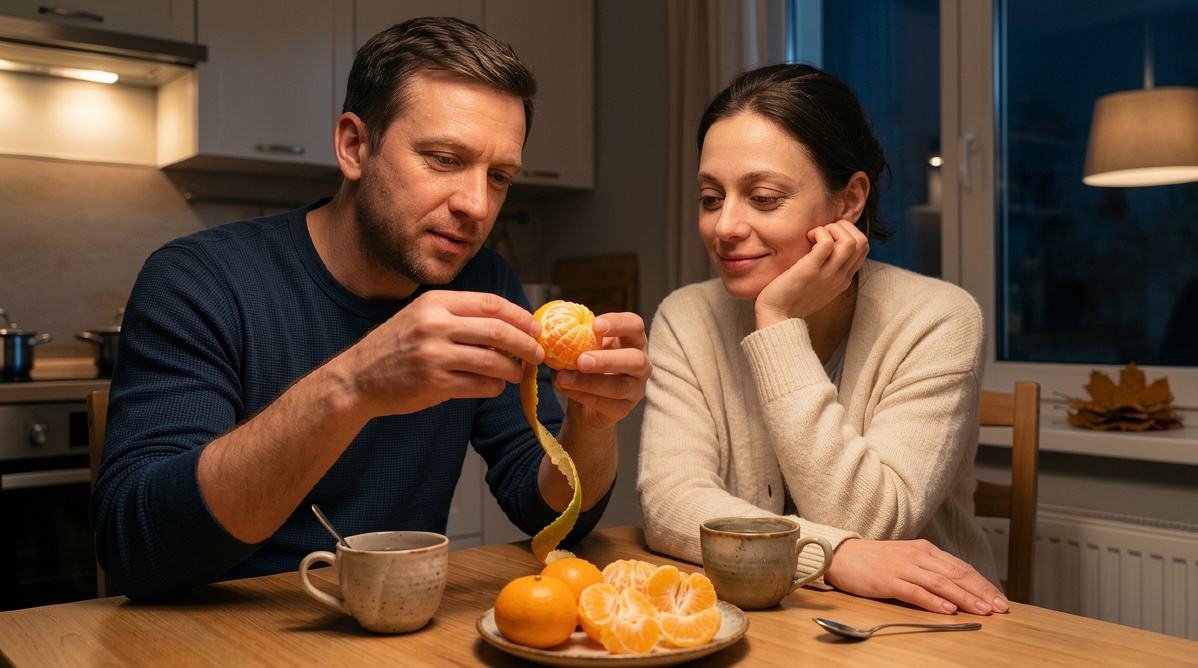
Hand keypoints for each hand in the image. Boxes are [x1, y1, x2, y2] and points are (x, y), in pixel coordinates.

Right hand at [340, 290, 543, 416]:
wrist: (357, 379)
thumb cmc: (395, 347)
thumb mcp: (421, 316)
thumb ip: (459, 315)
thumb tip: (509, 323)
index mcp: (435, 302)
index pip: (491, 303)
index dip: (520, 316)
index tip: (535, 328)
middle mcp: (435, 325)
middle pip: (498, 331)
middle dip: (526, 344)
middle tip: (538, 354)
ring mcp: (434, 355)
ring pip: (493, 361)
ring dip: (513, 369)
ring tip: (517, 373)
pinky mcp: (434, 384)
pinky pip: (480, 386)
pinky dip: (494, 387)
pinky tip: (494, 386)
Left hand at [553, 311, 651, 429]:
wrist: (585, 405)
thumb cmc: (585, 368)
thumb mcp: (580, 350)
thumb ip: (571, 341)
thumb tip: (550, 334)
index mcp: (631, 340)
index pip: (635, 325)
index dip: (619, 323)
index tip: (595, 325)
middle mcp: (641, 363)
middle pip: (635, 359)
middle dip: (607, 359)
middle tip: (581, 360)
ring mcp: (635, 388)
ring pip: (620, 386)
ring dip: (590, 382)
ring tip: (565, 378)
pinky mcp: (624, 409)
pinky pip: (606, 404)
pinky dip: (583, 395)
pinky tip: (566, 388)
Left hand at [755, 219, 868, 326]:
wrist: (777, 317)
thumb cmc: (792, 297)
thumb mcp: (819, 284)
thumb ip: (829, 269)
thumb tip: (828, 245)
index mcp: (844, 279)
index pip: (863, 248)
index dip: (848, 232)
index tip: (827, 235)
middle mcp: (840, 276)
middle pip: (861, 241)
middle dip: (842, 227)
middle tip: (821, 232)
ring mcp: (827, 274)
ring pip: (849, 241)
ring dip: (832, 229)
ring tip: (814, 235)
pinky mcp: (810, 271)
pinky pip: (826, 243)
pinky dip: (819, 232)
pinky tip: (806, 237)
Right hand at [823, 538, 1009, 615]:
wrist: (843, 556)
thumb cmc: (876, 561)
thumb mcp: (908, 560)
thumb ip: (931, 571)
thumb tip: (959, 590)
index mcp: (926, 550)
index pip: (962, 568)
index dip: (983, 583)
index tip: (1000, 599)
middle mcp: (918, 556)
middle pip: (956, 575)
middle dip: (981, 592)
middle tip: (1000, 607)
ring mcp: (903, 567)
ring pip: (941, 583)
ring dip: (965, 598)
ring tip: (982, 610)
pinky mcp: (889, 580)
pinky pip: (915, 591)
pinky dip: (933, 601)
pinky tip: (948, 610)